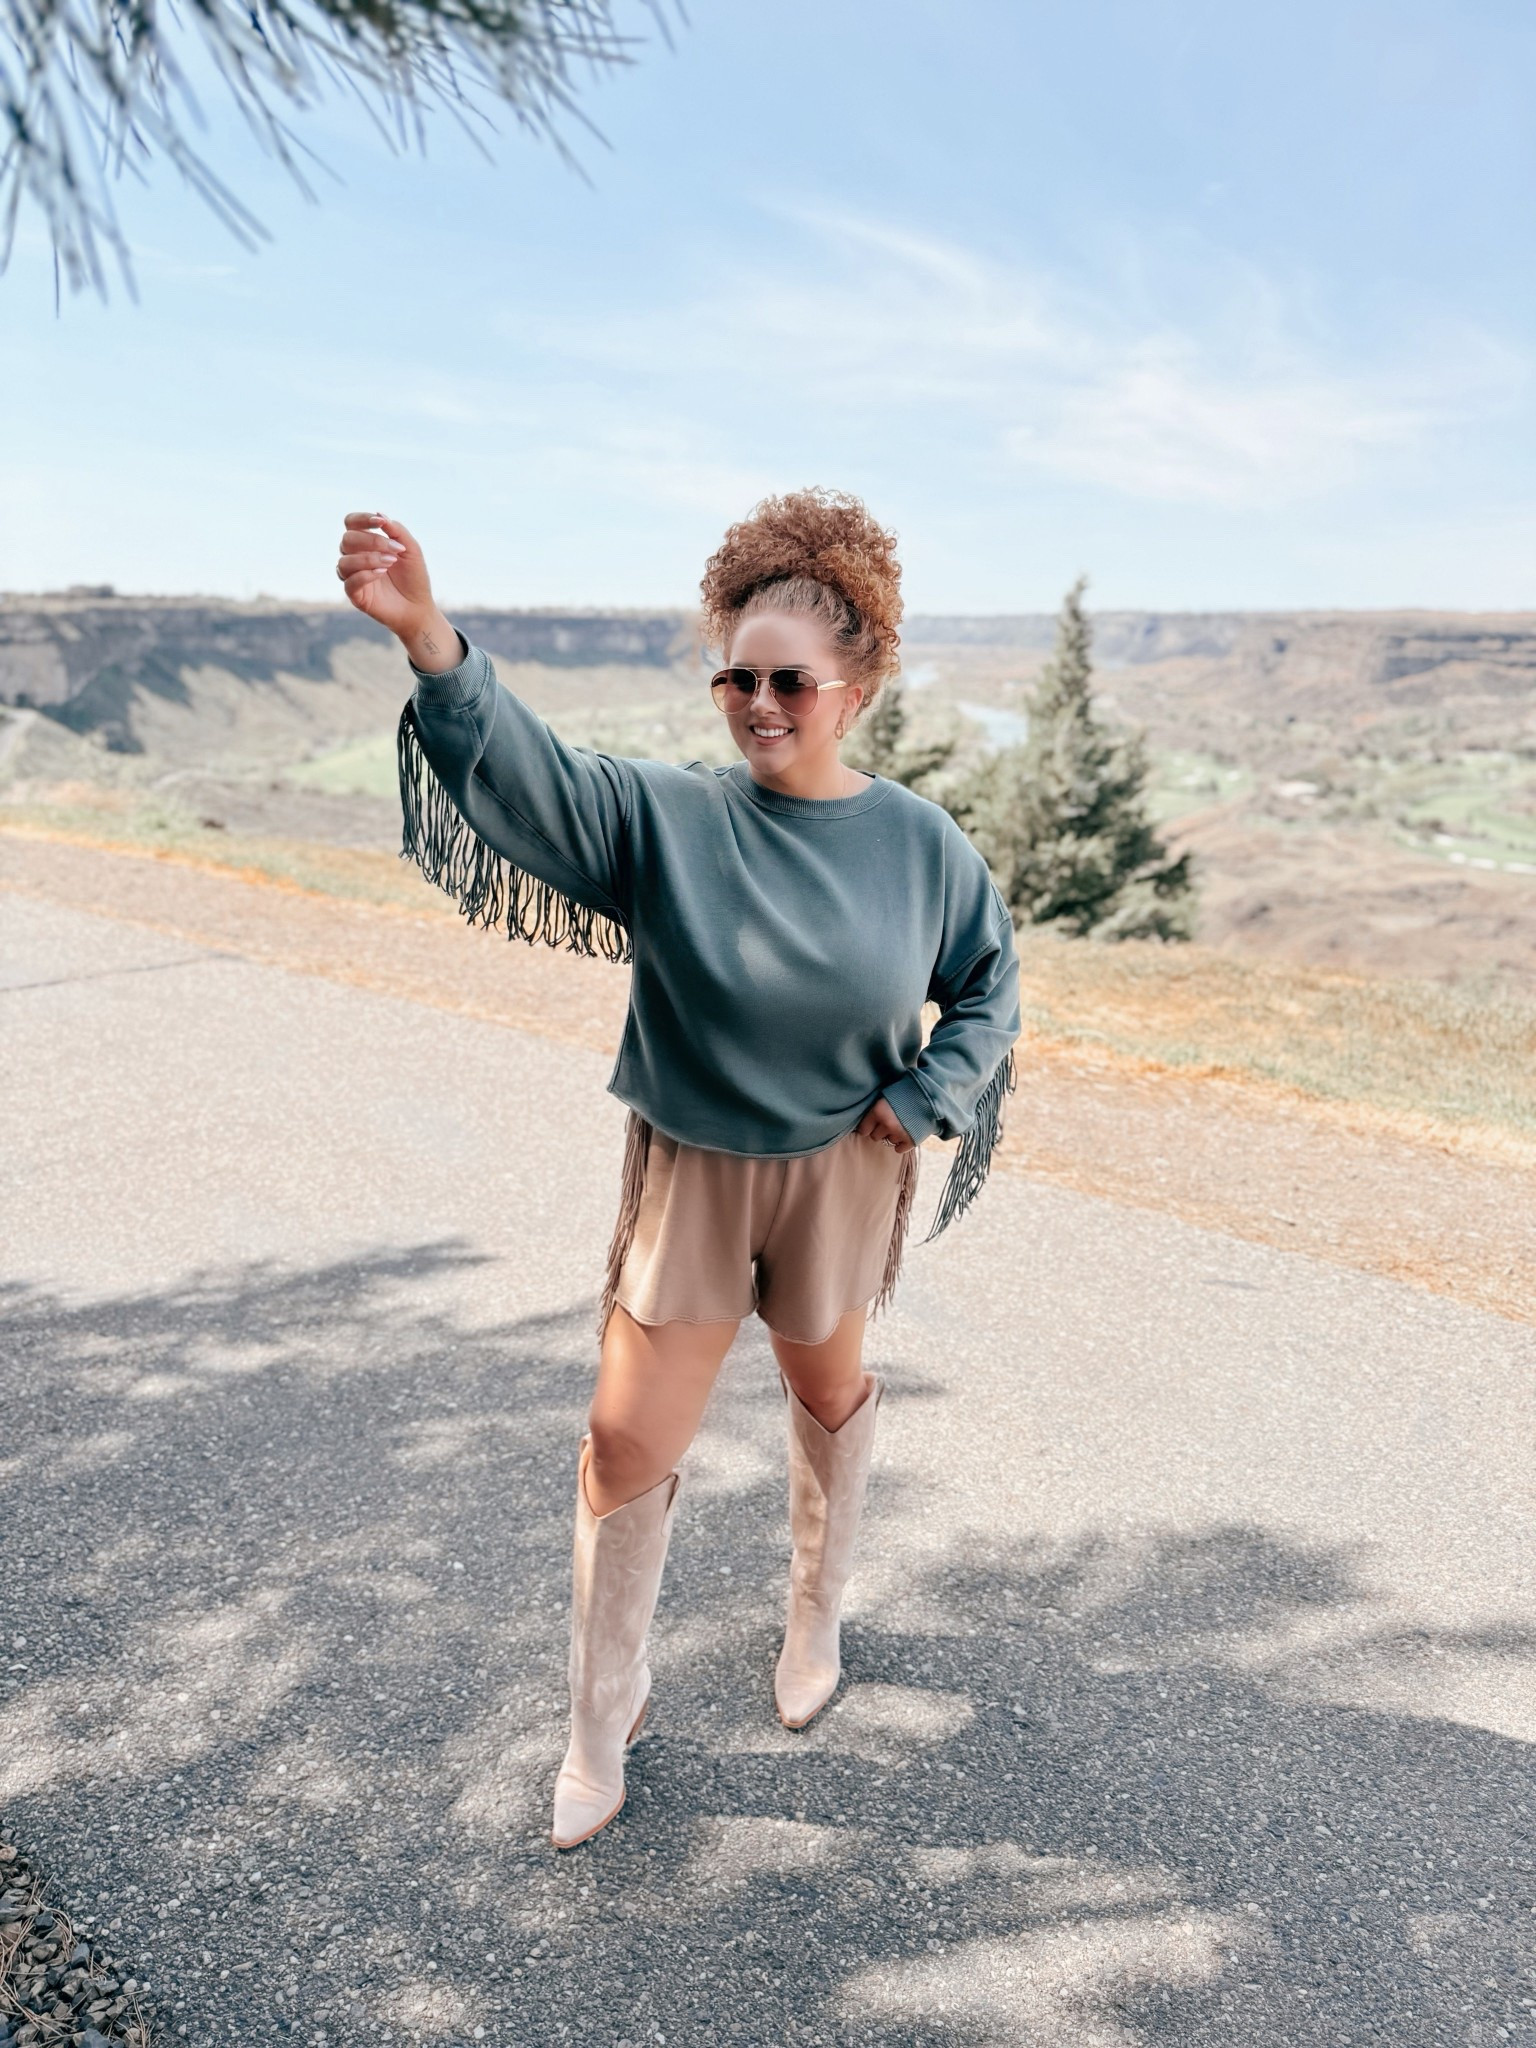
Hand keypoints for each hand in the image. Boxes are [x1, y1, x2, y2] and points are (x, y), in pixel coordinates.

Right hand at [334, 511, 435, 639]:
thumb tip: (380, 514)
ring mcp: (353, 577)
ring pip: (345, 561)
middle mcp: (355, 557)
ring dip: (369, 559)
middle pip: (347, 540)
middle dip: (372, 541)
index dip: (361, 519)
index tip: (380, 523)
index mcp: (365, 544)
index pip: (350, 523)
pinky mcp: (355, 595)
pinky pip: (349, 582)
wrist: (419, 606)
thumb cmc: (414, 577)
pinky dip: (365, 575)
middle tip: (396, 550)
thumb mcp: (411, 549)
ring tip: (390, 563)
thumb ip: (397, 531)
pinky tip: (381, 574)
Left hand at [855, 1098, 916, 1151]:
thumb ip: (877, 1109)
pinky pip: (898, 1149)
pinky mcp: (911, 1141)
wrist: (930, 1096)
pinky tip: (906, 1133)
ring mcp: (899, 1134)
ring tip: (901, 1124)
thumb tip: (865, 1122)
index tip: (872, 1124)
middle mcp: (887, 1124)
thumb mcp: (887, 1095)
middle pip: (875, 1137)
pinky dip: (901, 1144)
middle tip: (890, 1122)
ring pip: (888, 1141)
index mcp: (878, 1111)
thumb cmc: (906, 1093)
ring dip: (892, 1135)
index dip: (868, 1126)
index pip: (863, 1130)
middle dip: (880, 1131)